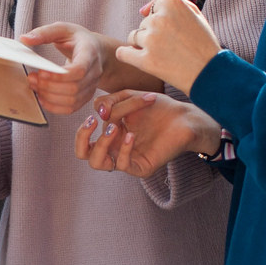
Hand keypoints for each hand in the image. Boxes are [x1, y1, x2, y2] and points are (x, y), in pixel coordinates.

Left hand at [21, 22, 108, 117]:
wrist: (96, 51)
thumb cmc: (78, 39)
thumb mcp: (63, 29)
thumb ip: (44, 33)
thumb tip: (24, 39)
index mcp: (90, 53)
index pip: (80, 70)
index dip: (60, 76)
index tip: (41, 72)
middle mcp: (94, 72)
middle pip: (74, 88)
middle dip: (49, 86)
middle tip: (32, 78)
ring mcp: (91, 86)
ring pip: (72, 101)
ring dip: (49, 97)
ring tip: (35, 86)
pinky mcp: (85, 96)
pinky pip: (71, 108)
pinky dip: (54, 107)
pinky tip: (42, 98)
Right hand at [73, 91, 222, 177]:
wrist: (184, 115)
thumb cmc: (158, 107)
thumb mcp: (129, 97)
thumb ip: (110, 102)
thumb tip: (97, 113)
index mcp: (109, 133)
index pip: (85, 136)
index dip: (86, 125)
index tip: (98, 111)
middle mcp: (114, 148)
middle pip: (82, 154)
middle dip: (81, 138)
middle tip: (93, 122)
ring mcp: (127, 158)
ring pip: (98, 163)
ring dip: (101, 144)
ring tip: (114, 128)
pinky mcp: (141, 167)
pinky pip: (123, 164)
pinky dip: (123, 149)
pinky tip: (132, 135)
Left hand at [115, 0, 222, 94]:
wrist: (210, 73)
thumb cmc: (202, 42)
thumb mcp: (193, 12)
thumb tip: (141, 10)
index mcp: (172, 3)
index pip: (154, 7)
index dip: (163, 20)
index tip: (176, 31)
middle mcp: (160, 18)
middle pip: (144, 23)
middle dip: (154, 33)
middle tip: (174, 46)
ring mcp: (151, 40)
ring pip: (133, 37)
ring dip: (144, 45)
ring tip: (164, 54)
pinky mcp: (146, 61)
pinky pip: (123, 53)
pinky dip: (128, 56)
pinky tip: (141, 60)